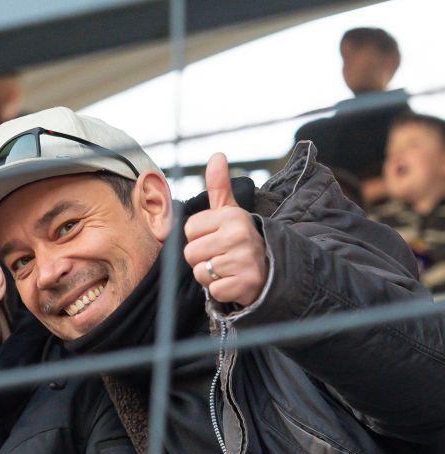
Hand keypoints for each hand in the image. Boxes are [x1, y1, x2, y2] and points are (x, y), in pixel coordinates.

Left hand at [183, 153, 267, 306]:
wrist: (271, 270)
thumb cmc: (241, 240)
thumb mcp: (231, 212)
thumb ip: (219, 187)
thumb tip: (217, 155)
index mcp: (232, 216)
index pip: (188, 230)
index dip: (199, 237)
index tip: (217, 238)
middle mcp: (239, 235)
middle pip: (190, 252)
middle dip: (202, 258)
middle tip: (222, 256)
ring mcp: (244, 260)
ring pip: (200, 273)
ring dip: (211, 276)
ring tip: (228, 268)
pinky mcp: (245, 283)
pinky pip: (214, 290)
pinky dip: (221, 290)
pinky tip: (234, 282)